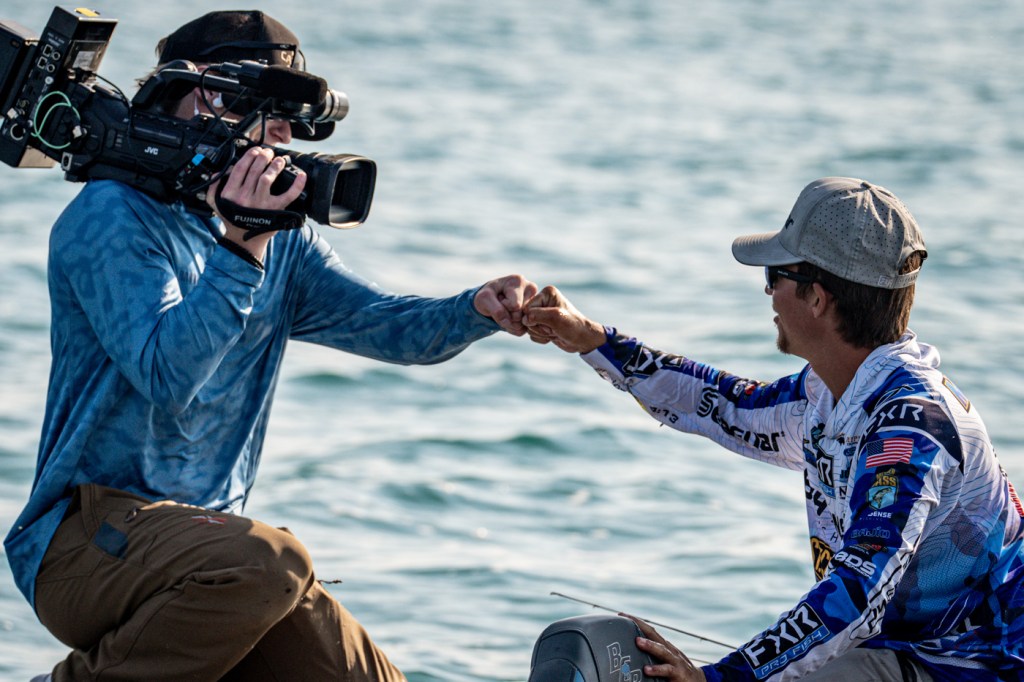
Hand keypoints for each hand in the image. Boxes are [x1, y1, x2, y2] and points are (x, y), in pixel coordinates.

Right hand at [208, 146, 307, 260]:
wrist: (243, 240)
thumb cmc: (232, 220)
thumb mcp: (215, 203)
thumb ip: (213, 186)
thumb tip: (217, 172)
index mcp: (231, 192)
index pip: (240, 168)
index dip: (249, 156)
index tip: (255, 150)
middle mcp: (245, 196)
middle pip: (255, 170)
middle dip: (263, 156)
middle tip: (269, 152)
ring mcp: (261, 203)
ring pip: (267, 178)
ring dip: (275, 166)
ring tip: (279, 160)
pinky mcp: (275, 209)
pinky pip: (288, 195)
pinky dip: (297, 185)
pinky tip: (301, 176)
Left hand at [473, 275, 537, 334]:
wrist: (492, 300)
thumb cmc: (488, 295)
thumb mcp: (484, 299)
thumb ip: (494, 309)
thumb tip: (507, 322)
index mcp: (518, 281)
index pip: (514, 306)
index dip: (503, 307)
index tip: (499, 298)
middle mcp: (531, 289)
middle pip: (519, 316)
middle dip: (506, 315)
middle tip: (502, 306)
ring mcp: (535, 303)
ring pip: (521, 324)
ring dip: (509, 323)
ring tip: (506, 311)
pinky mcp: (534, 315)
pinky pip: (522, 330)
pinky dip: (512, 328)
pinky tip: (509, 318)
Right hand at [522, 285, 604, 352]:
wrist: (583, 340)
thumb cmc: (573, 326)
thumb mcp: (555, 318)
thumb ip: (536, 316)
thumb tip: (523, 319)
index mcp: (546, 293)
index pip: (527, 308)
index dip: (535, 320)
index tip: (551, 323)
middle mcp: (543, 301)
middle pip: (526, 318)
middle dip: (539, 328)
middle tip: (553, 329)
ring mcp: (542, 313)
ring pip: (528, 327)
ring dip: (541, 333)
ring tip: (554, 332)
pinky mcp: (542, 324)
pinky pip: (532, 334)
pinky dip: (541, 338)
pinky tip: (553, 335)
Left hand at [622, 614, 705, 681]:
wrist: (699, 681)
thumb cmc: (676, 671)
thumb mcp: (663, 660)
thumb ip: (650, 656)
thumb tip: (628, 654)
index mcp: (663, 646)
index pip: (648, 630)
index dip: (636, 622)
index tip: (621, 614)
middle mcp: (669, 650)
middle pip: (653, 634)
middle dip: (639, 625)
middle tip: (624, 619)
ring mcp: (674, 660)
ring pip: (661, 650)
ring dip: (650, 645)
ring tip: (637, 641)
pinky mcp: (678, 673)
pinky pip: (667, 670)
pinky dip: (657, 669)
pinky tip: (647, 670)